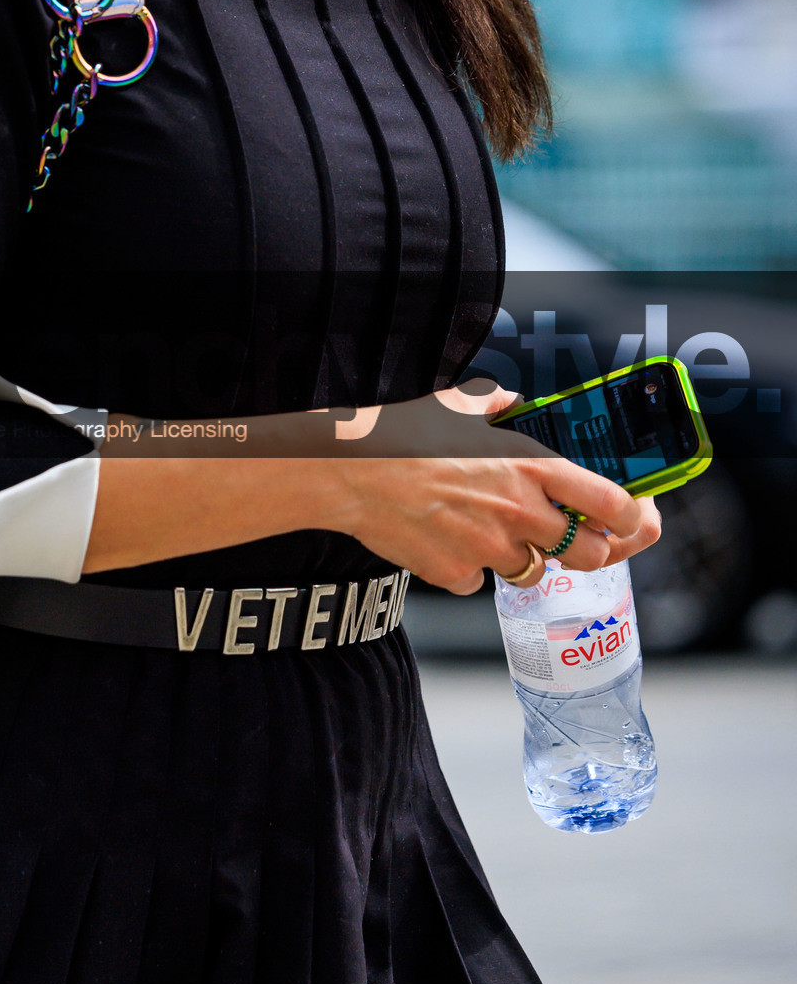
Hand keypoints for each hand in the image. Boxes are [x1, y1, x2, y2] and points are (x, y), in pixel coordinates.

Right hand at [321, 386, 662, 595]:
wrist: (348, 471)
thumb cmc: (399, 433)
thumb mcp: (458, 402)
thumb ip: (497, 405)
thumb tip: (512, 403)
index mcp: (528, 465)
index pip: (609, 501)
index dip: (632, 516)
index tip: (634, 517)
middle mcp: (518, 510)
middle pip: (587, 552)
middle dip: (588, 550)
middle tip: (574, 540)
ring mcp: (488, 547)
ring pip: (533, 572)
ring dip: (523, 558)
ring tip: (492, 534)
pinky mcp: (455, 573)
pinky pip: (477, 581)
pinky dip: (468, 567)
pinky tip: (446, 542)